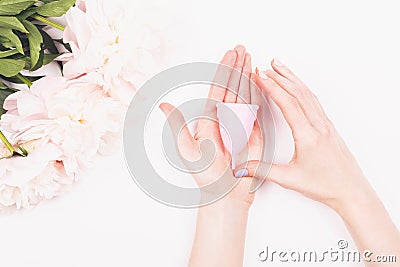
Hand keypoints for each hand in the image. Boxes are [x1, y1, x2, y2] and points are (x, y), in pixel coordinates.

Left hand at [160, 45, 259, 205]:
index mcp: (209, 120)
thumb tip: (163, 105)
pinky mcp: (253, 135)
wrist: (225, 195)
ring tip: (250, 59)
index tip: (230, 54)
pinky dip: (258, 95)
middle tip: (242, 48)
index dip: (224, 71)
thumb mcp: (188, 150)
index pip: (217, 89)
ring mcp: (239, 126)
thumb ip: (178, 126)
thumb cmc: (206, 176)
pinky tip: (259, 83)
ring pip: (244, 95)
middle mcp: (224, 120)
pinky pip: (256, 111)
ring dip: (247, 76)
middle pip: (232, 87)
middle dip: (237, 67)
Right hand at [235, 58, 369, 209]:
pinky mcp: (328, 126)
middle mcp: (319, 126)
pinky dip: (302, 88)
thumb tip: (242, 168)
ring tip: (279, 67)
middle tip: (264, 67)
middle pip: (297, 93)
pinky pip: (314, 101)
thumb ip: (263, 171)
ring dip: (292, 78)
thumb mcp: (290, 180)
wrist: (351, 191)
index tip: (259, 76)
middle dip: (279, 77)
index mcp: (308, 136)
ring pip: (307, 94)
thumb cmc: (325, 186)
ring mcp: (325, 124)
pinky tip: (296, 85)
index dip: (272, 88)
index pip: (288, 104)